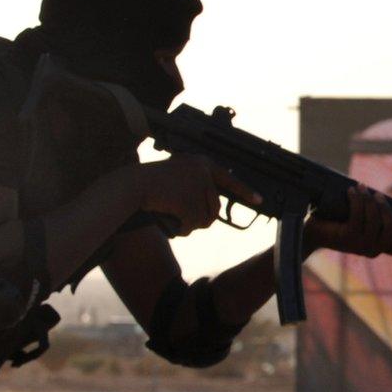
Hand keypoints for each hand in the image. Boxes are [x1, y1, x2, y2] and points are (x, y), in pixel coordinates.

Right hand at [136, 156, 255, 236]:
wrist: (132, 185)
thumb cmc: (150, 183)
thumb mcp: (177, 176)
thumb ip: (195, 185)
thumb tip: (210, 214)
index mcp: (201, 163)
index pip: (228, 177)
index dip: (244, 190)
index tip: (259, 200)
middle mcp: (203, 171)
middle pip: (215, 205)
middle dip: (202, 217)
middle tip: (183, 217)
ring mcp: (198, 185)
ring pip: (206, 217)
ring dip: (191, 224)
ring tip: (173, 216)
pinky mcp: (191, 200)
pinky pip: (195, 224)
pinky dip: (184, 229)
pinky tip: (172, 223)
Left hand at [305, 184, 391, 257]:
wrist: (311, 231)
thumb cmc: (337, 222)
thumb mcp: (360, 221)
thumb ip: (373, 214)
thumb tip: (382, 196)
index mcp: (378, 247)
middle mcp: (371, 250)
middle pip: (390, 230)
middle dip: (386, 209)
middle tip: (377, 195)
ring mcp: (359, 245)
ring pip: (375, 221)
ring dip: (369, 200)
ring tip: (361, 187)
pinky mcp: (347, 237)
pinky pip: (358, 215)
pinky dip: (357, 200)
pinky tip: (351, 191)